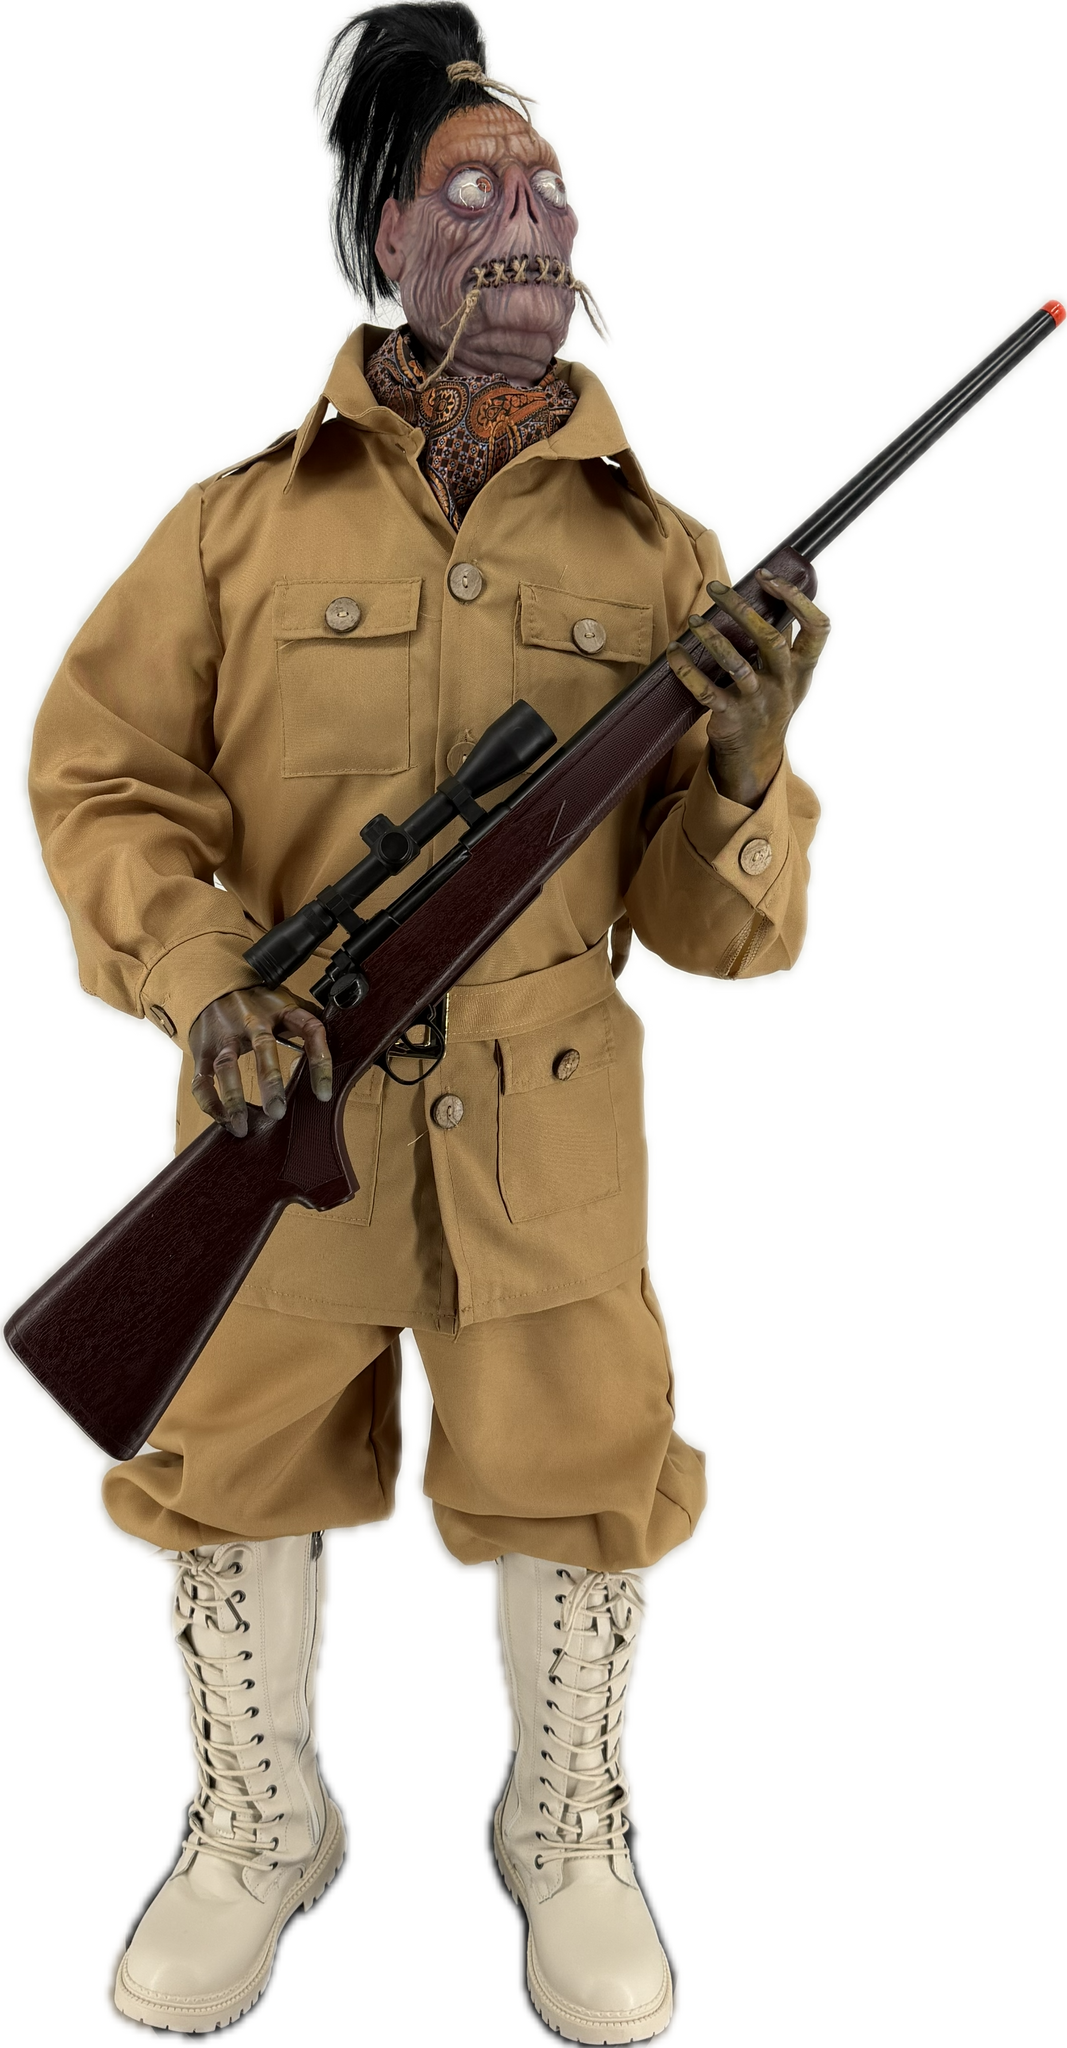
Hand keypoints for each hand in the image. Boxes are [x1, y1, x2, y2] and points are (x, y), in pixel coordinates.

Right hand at [190, 985, 332, 1138]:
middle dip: (270, 1082)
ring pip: (225, 1066)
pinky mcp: (202, 1049)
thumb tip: (332, 1054)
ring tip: (242, 1126)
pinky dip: (210, 1101)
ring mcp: (224, 1035)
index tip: (323, 1094)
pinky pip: (202, 1078)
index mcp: (281, 1009)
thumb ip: (309, 1025)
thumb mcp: (287, 1003)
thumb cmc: (258, 1001)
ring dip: (233, 1097)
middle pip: (263, 1047)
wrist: (213, 983)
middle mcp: (251, 1019)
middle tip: (278, 1112)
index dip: (319, 1061)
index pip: (309, 1029)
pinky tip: (223, 1119)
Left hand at [666, 570, 830, 806]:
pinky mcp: (732, 717)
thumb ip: (786, 642)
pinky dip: (687, 671)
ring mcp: (758, 701)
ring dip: (712, 639)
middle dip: (742, 608)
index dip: (797, 599)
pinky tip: (674, 654)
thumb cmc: (771, 705)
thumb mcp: (790, 677)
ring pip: (737, 664)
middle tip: (716, 590)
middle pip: (770, 638)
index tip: (768, 578)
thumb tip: (776, 597)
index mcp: (802, 667)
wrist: (756, 757)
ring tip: (693, 622)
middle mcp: (784, 682)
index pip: (817, 627)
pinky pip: (707, 692)